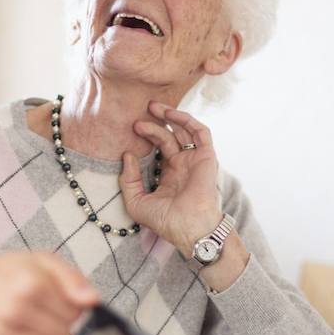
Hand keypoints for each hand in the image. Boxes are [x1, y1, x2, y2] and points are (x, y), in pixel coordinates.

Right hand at [0, 251, 99, 334]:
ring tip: (36, 329)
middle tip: (46, 315)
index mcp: (30, 284)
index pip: (74, 313)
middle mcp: (13, 309)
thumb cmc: (7, 273)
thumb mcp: (42, 262)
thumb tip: (93, 300)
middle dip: (60, 326)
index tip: (60, 304)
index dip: (72, 309)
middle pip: (62, 334)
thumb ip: (72, 279)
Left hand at [118, 101, 223, 256]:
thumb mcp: (136, 202)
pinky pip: (200, 132)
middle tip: (136, 119)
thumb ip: (128, 180)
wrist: (188, 227)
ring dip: (170, 116)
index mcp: (169, 175)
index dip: (145, 137)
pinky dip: (187, 120)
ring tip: (152, 107)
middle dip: (153, 124)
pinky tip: (171, 114)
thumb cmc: (165, 221)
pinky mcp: (207, 157)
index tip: (129, 131)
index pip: (157, 148)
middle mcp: (182, 165)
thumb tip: (126, 155)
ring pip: (184, 130)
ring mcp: (195, 160)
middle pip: (168, 136)